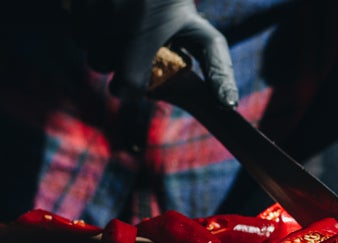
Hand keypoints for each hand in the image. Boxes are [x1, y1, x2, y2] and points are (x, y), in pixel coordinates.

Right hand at [71, 0, 237, 107]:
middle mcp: (114, 22)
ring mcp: (92, 6)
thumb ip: (217, 70)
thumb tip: (228, 105)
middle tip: (135, 46)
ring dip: (101, 45)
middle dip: (116, 62)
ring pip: (86, 46)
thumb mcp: (204, 36)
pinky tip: (110, 18)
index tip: (142, 75)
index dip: (131, 86)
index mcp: (145, 38)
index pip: (124, 87)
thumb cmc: (179, 6)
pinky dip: (89, 27)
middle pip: (100, 65)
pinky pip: (76, 27)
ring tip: (124, 31)